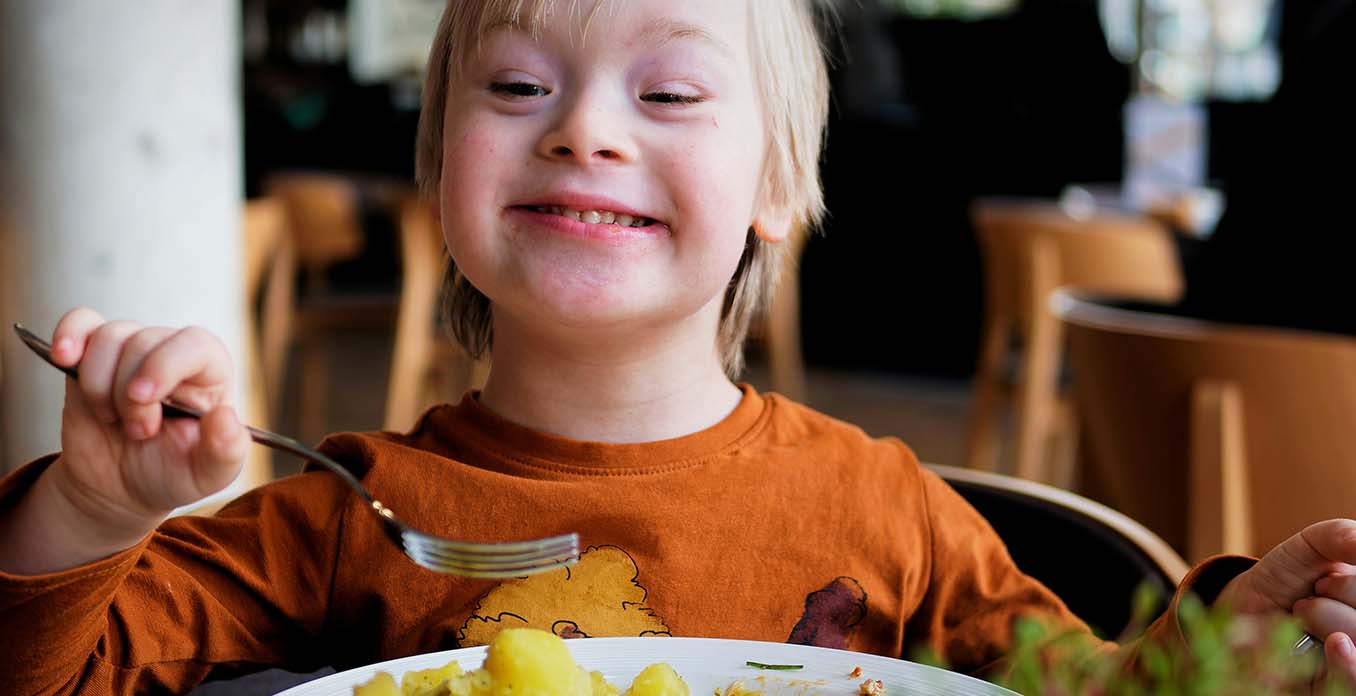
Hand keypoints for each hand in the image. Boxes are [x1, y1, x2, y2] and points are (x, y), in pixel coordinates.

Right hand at [45, 308, 248, 546]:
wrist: (122, 488)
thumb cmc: (172, 474)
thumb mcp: (209, 474)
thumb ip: (226, 449)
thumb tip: (225, 416)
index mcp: (211, 374)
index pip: (195, 343)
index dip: (164, 365)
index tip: (142, 398)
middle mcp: (173, 354)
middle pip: (145, 341)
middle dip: (129, 393)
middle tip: (137, 432)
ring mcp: (131, 352)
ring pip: (111, 335)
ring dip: (99, 383)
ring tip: (111, 419)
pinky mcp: (93, 357)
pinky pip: (82, 322)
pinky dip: (70, 334)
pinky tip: (63, 357)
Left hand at [1218, 519, 1355, 687]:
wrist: (1243, 609)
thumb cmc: (1287, 576)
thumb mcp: (1312, 546)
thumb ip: (1340, 536)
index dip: (1349, 585)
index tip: (1322, 582)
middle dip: (1334, 602)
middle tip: (1306, 602)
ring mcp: (1353, 662)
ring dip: (1329, 621)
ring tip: (1301, 617)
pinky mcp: (1334, 689)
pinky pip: (1353, 683)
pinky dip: (1349, 664)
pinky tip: (1337, 644)